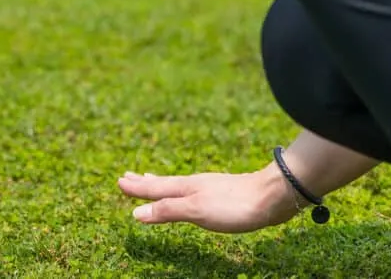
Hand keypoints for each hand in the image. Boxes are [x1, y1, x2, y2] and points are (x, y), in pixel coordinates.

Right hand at [117, 166, 298, 233]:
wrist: (272, 196)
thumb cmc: (234, 205)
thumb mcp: (196, 210)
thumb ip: (167, 210)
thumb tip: (136, 213)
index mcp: (185, 188)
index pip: (154, 188)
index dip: (137, 188)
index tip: (119, 181)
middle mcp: (194, 184)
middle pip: (163, 183)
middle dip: (144, 182)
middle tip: (128, 176)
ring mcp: (208, 188)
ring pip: (177, 185)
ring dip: (161, 184)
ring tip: (150, 179)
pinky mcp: (222, 194)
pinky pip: (190, 190)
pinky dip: (179, 190)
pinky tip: (189, 192)